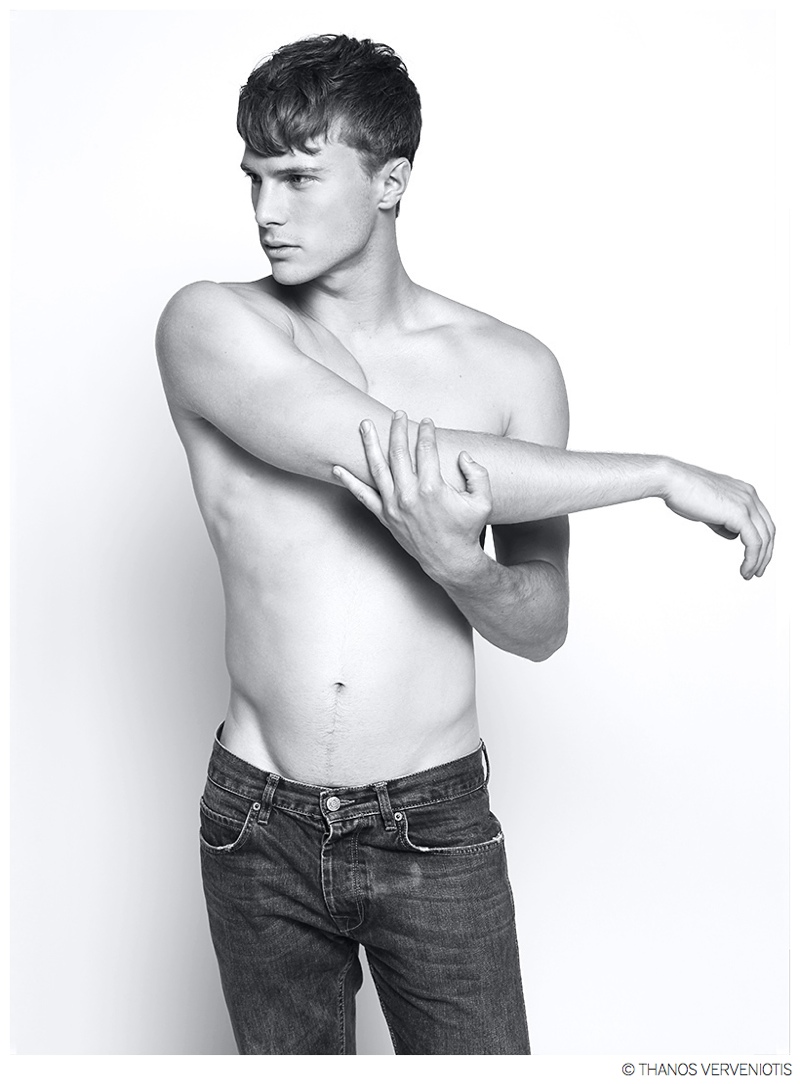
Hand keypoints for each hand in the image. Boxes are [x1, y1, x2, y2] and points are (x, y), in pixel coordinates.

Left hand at [332, 411, 492, 584]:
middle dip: (398, 429)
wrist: (449, 561)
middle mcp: (408, 494)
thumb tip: (463, 455)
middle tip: (398, 414)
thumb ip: (478, 474)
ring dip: (369, 444)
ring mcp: (393, 506)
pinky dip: (349, 481)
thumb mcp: (482, 501)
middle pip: (398, 452)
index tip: (426, 421)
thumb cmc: (467, 530)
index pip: (426, 449)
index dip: (426, 432)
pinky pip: (362, 496)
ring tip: (364, 425)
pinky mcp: (385, 516)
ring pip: (377, 468)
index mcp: (432, 487)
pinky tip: (336, 468)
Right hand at [662, 458, 774, 577]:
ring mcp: (746, 503)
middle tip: (757, 570)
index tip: (755, 557)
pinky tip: (745, 570)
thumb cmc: (683, 492)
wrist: (672, 481)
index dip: (762, 541)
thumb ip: (722, 521)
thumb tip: (731, 533)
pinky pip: (754, 542)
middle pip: (768, 529)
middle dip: (765, 553)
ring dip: (759, 560)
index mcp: (744, 491)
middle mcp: (749, 495)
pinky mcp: (739, 514)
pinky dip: (752, 559)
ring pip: (764, 538)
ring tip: (749, 574)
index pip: (762, 520)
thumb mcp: (708, 509)